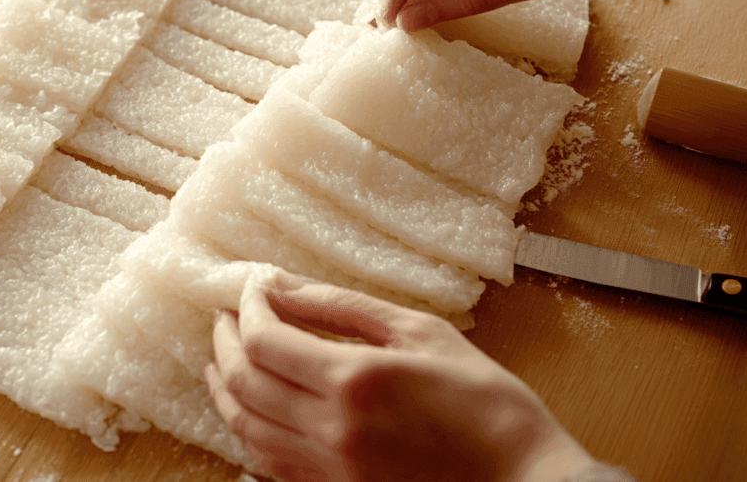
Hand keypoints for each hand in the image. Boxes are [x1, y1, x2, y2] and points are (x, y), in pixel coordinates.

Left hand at [206, 275, 596, 481]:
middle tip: (228, 315)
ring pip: (245, 428)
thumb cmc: (483, 402)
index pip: (265, 339)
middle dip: (225, 341)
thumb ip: (341, 306)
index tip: (251, 288)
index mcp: (354, 381)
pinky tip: (251, 407)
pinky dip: (248, 429)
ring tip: (224, 357)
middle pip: (244, 383)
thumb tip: (283, 285)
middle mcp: (331, 431)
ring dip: (225, 387)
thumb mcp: (418, 332)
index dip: (247, 308)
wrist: (522, 480)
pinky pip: (268, 463)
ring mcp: (330, 470)